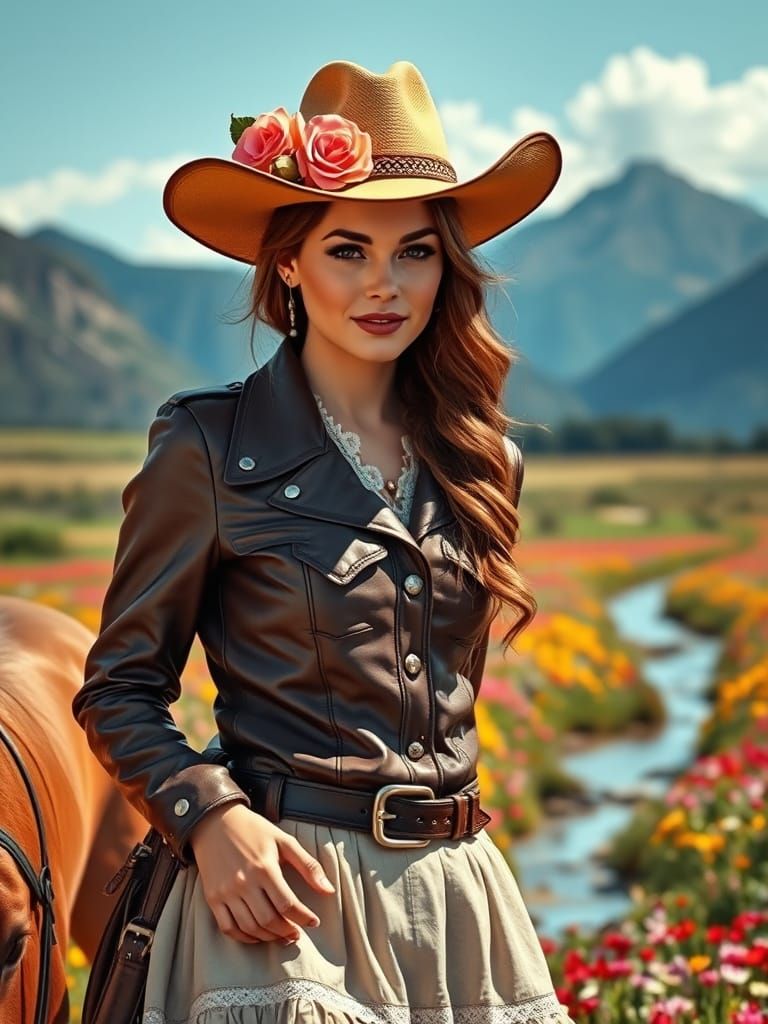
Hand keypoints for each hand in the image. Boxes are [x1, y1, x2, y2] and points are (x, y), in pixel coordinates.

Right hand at [188, 802, 335, 944]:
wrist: (216, 822)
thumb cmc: (254, 830)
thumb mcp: (284, 841)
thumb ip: (308, 865)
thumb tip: (329, 890)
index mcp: (264, 867)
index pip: (287, 904)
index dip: (303, 918)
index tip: (314, 922)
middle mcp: (244, 882)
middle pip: (268, 920)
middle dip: (287, 931)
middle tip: (297, 933)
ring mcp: (226, 892)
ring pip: (250, 927)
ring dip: (269, 937)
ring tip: (281, 935)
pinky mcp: (212, 897)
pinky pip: (228, 928)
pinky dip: (244, 938)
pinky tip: (257, 935)